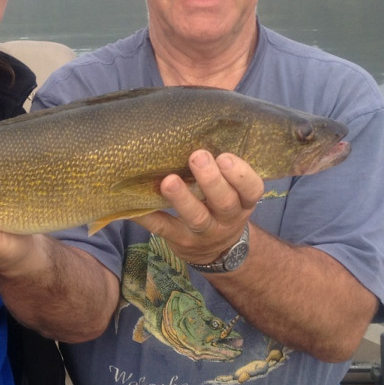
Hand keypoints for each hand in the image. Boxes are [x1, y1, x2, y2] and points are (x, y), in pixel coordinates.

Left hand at [134, 150, 263, 265]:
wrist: (217, 251)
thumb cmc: (220, 207)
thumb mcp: (232, 193)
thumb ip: (221, 172)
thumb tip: (194, 133)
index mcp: (243, 202)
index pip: (251, 189)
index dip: (240, 174)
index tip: (224, 157)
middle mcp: (227, 219)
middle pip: (224, 202)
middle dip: (211, 180)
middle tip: (197, 157)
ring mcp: (204, 233)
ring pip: (196, 217)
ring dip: (182, 198)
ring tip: (169, 181)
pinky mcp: (180, 240)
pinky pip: (163, 228)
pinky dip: (148, 217)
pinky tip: (132, 205)